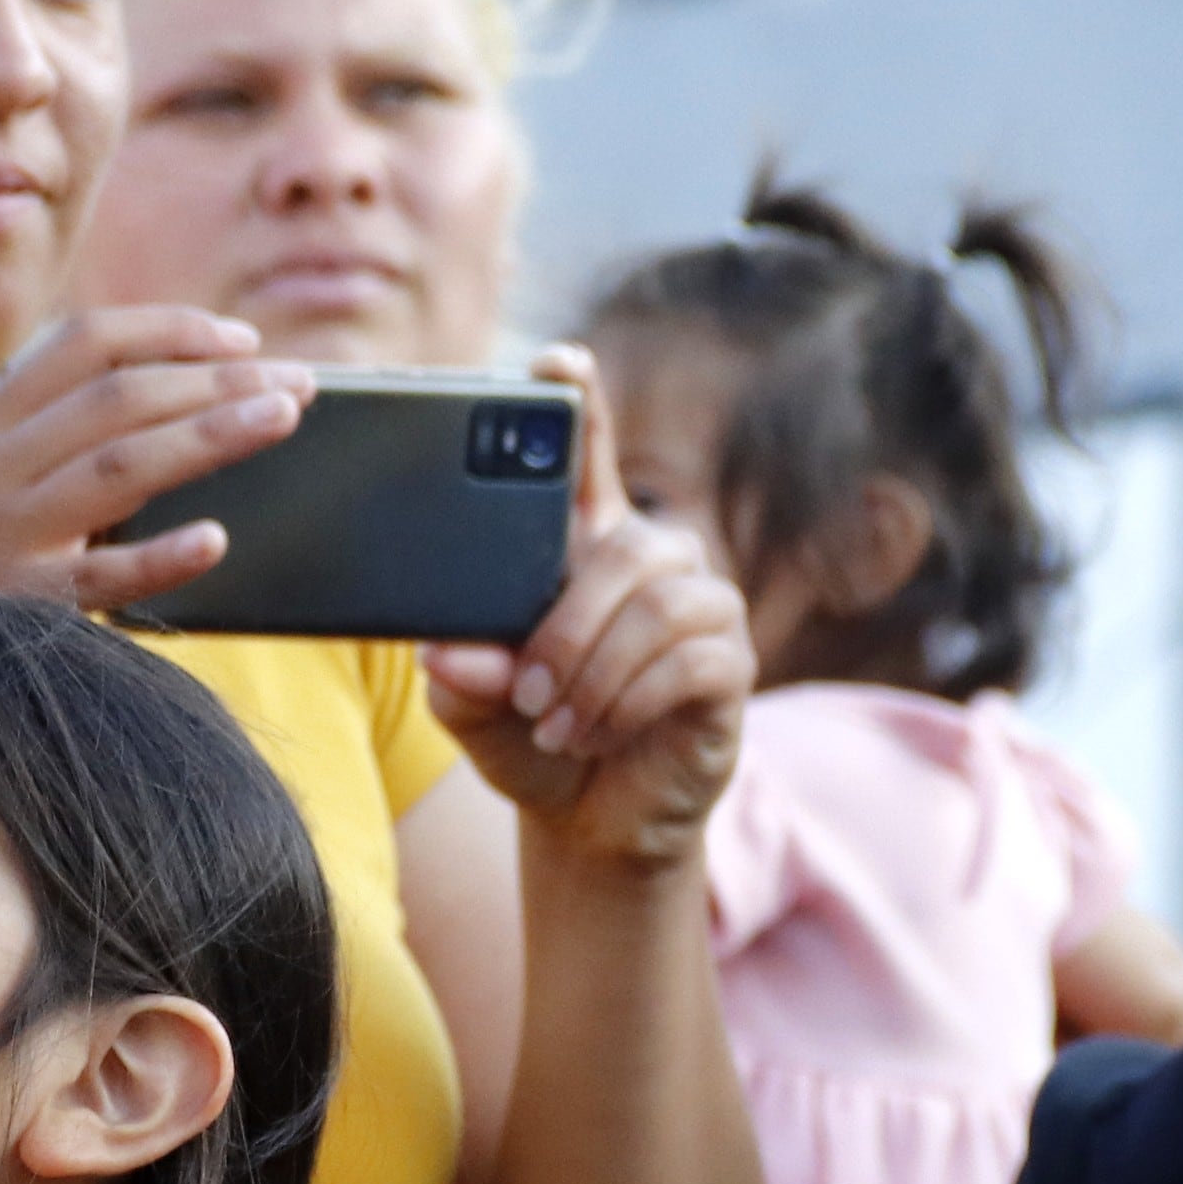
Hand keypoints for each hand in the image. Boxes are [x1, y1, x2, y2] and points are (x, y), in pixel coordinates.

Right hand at [0, 306, 311, 616]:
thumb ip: (43, 435)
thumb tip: (169, 397)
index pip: (86, 344)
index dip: (173, 331)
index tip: (244, 342)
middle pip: (119, 399)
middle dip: (216, 382)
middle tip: (300, 384)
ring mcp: (0, 538)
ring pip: (118, 468)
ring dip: (209, 435)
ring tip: (282, 418)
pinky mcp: (12, 612)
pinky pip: (97, 581)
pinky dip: (159, 558)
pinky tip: (215, 541)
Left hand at [424, 347, 755, 878]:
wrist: (587, 820)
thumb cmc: (532, 740)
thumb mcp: (473, 709)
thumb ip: (460, 673)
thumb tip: (450, 651)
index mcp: (583, 546)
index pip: (586, 456)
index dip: (578, 404)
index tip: (556, 363)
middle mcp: (653, 558)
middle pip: (625, 544)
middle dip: (566, 624)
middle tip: (523, 690)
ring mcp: (701, 606)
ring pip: (660, 604)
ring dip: (595, 671)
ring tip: (556, 724)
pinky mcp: (732, 664)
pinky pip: (690, 659)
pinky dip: (631, 700)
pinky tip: (595, 732)